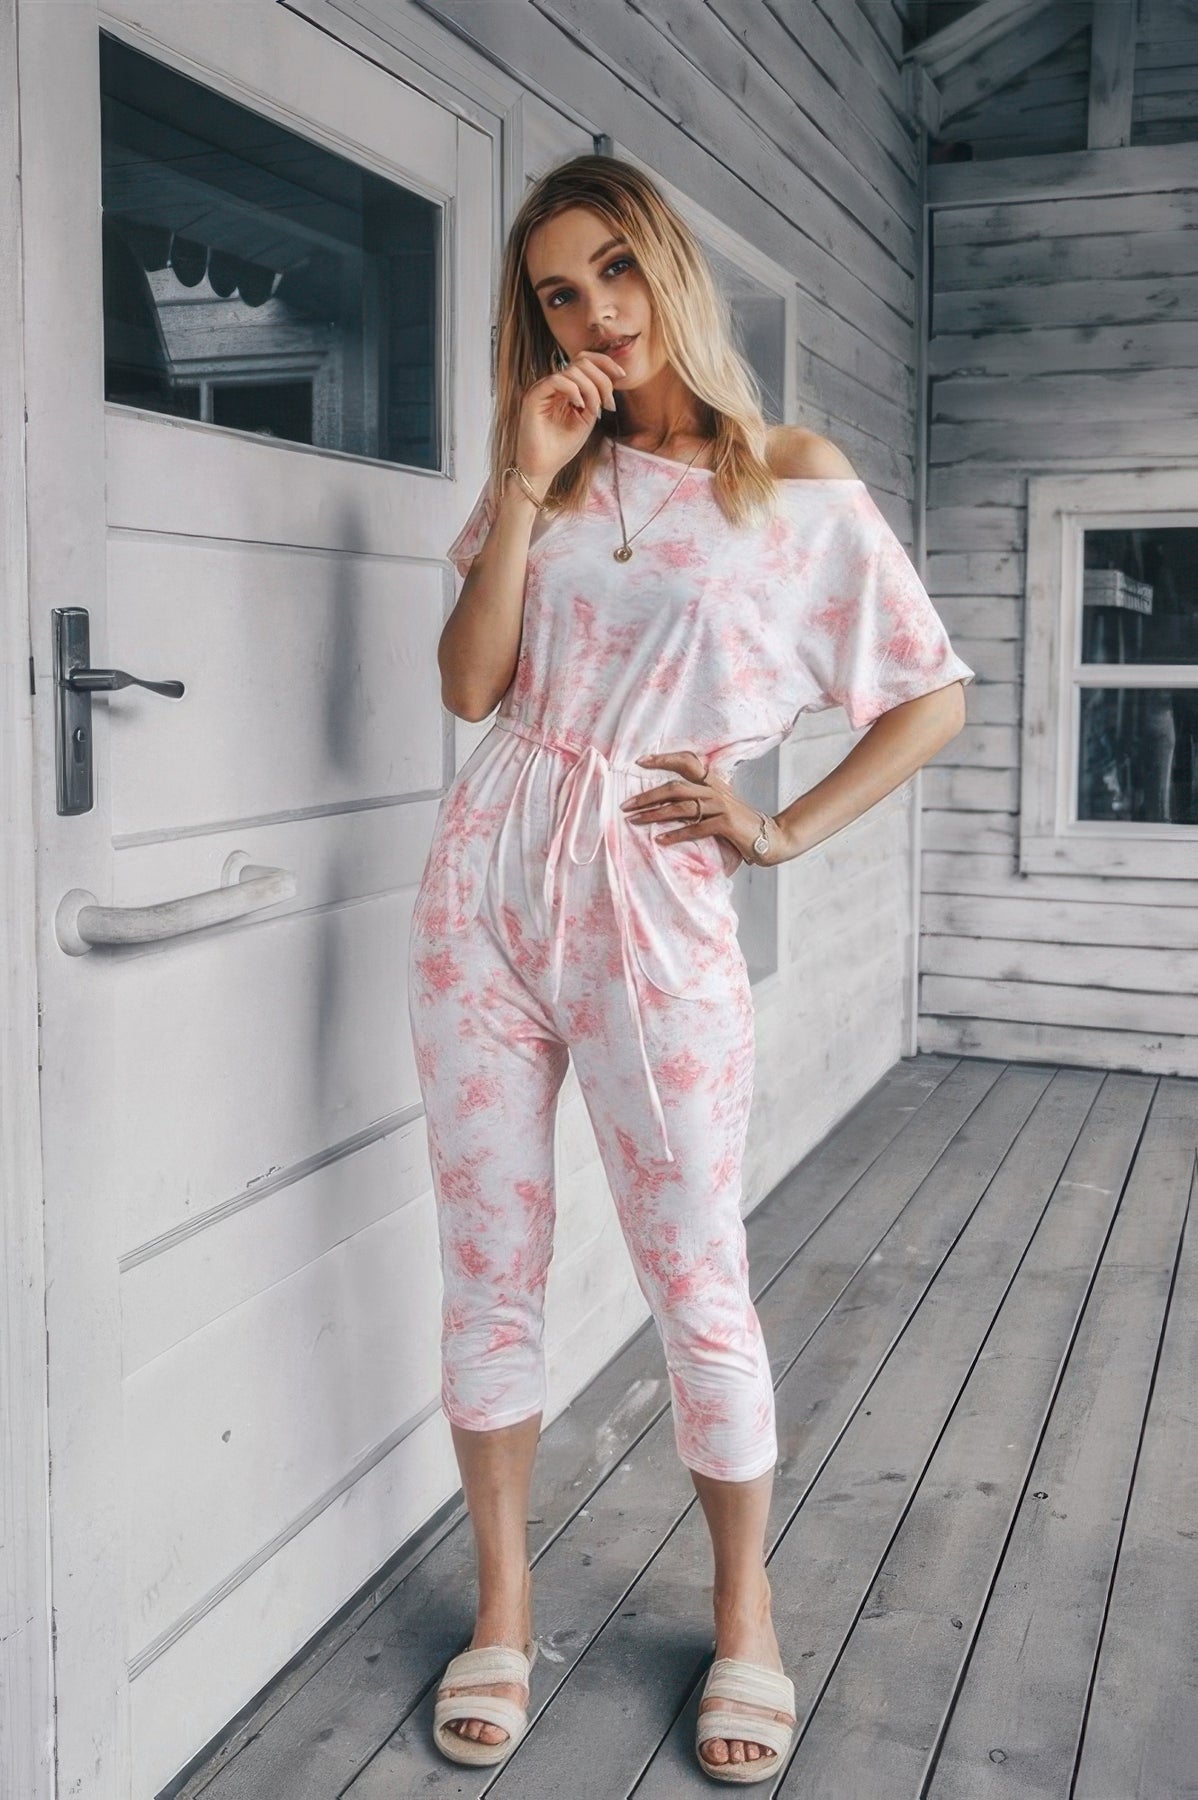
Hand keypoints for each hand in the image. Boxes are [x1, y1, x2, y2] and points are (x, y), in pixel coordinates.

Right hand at [515, 350, 625, 485]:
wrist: (542, 468)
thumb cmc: (562, 447)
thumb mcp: (587, 419)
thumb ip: (596, 397)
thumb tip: (612, 378)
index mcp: (566, 387)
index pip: (585, 360)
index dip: (605, 363)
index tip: (622, 376)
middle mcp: (553, 384)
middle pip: (582, 361)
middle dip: (602, 380)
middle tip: (608, 404)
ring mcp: (542, 388)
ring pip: (572, 370)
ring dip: (591, 389)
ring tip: (594, 411)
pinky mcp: (533, 396)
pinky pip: (557, 380)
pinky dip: (574, 391)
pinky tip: (580, 407)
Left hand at [619, 749, 786, 866]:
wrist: (771, 838)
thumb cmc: (740, 825)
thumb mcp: (720, 807)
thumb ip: (699, 801)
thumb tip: (668, 803)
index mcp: (714, 782)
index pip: (686, 762)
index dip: (663, 760)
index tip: (639, 761)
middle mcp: (716, 790)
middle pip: (675, 787)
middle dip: (647, 796)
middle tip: (626, 806)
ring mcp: (721, 806)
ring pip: (681, 807)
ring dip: (654, 815)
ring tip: (635, 821)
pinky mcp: (726, 823)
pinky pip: (695, 828)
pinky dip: (675, 834)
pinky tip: (660, 840)